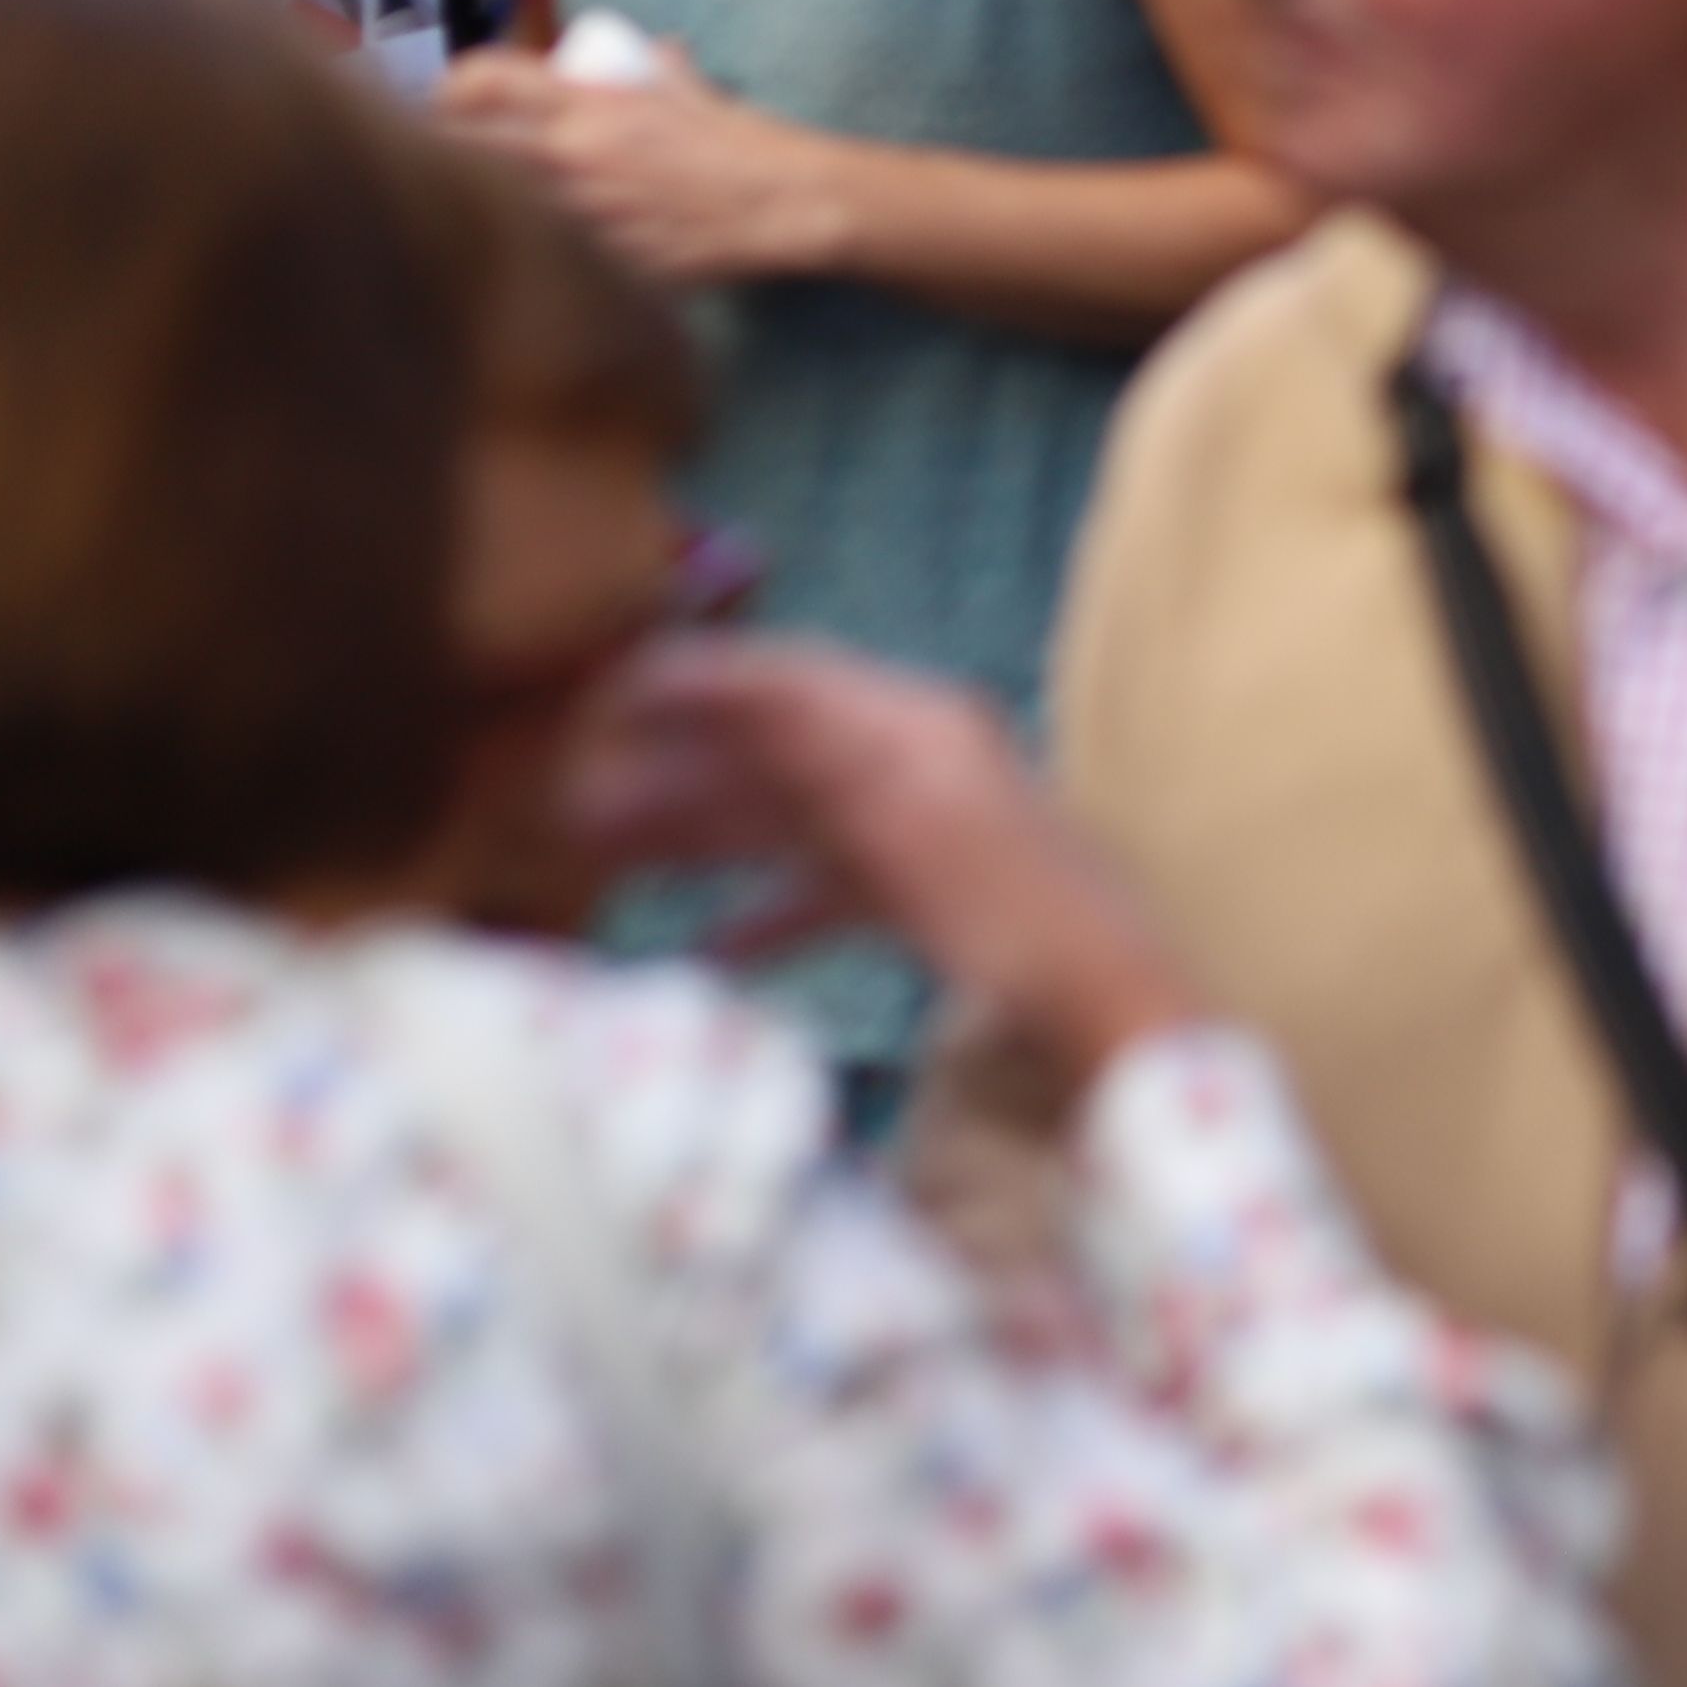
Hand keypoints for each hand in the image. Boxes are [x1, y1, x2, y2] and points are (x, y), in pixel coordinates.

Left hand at [443, 30, 850, 289]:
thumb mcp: (694, 93)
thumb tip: (654, 51)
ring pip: (500, 205)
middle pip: (466, 146)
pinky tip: (551, 249)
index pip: (484, 82)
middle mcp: (574, 160)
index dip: (454, 85)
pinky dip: (544, 247)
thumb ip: (661, 72)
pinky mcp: (595, 263)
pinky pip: (549, 253)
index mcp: (591, 108)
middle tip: (454, 146)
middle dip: (450, 143)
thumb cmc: (746, 145)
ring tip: (497, 198)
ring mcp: (580, 217)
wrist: (786, 207)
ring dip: (493, 198)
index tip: (451, 94)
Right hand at [561, 639, 1209, 1118]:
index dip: (704, 684)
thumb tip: (754, 700)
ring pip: (788, 823)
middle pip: (776, 757)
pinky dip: (765, 916)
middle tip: (578, 804)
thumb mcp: (916, 825)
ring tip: (607, 860)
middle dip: (678, 776)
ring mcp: (920, 832)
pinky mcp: (924, 898)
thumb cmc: (1024, 916)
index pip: (793, 684)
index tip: (616, 693)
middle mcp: (918, 764)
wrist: (1108, 1003)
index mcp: (920, 729)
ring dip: (700, 838)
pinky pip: (825, 893)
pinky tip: (706, 951)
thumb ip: (833, 762)